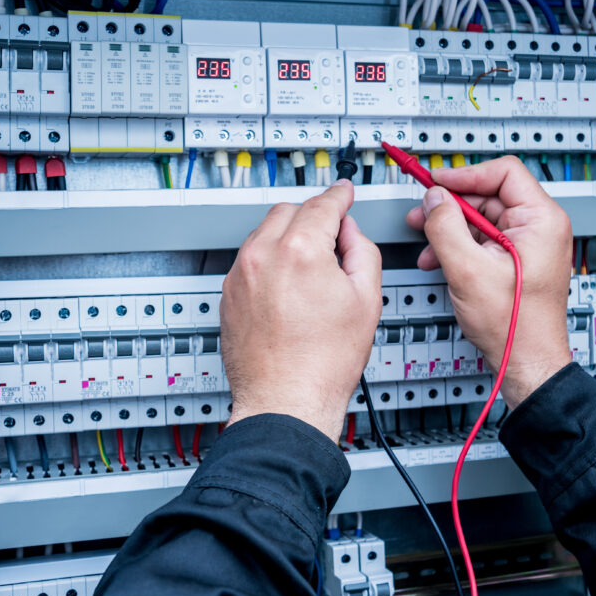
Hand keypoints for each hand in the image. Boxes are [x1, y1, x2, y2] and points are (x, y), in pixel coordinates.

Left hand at [222, 180, 382, 441]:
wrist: (285, 402)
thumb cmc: (323, 363)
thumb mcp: (367, 300)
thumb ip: (363, 252)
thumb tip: (350, 234)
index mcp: (299, 252)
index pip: (322, 205)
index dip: (339, 196)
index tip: (343, 193)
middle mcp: (262, 257)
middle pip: (288, 211)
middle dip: (312, 216)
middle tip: (332, 236)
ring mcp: (240, 276)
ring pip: (264, 233)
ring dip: (287, 237)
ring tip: (310, 270)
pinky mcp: (228, 295)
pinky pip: (249, 260)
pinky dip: (268, 260)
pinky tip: (288, 286)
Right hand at [406, 157, 572, 407]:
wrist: (526, 362)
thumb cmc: (515, 326)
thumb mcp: (468, 270)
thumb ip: (445, 227)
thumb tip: (434, 199)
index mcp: (541, 220)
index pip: (503, 172)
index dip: (465, 175)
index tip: (436, 182)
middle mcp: (539, 228)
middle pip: (488, 196)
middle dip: (451, 206)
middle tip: (422, 213)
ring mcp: (529, 245)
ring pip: (481, 219)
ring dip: (450, 229)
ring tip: (427, 244)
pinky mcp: (517, 260)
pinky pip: (483, 240)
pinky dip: (459, 246)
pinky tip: (439, 260)